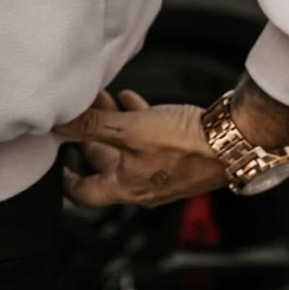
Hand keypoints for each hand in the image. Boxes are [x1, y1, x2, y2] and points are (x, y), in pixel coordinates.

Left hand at [51, 86, 228, 208]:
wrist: (234, 140)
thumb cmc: (185, 144)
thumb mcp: (130, 131)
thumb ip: (92, 126)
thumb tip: (60, 123)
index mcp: (127, 188)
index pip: (85, 193)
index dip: (66, 177)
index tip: (54, 162)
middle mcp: (143, 185)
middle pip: (104, 164)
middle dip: (89, 135)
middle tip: (77, 113)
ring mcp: (161, 171)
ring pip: (125, 147)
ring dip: (110, 122)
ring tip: (100, 97)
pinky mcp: (177, 155)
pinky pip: (148, 138)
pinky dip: (135, 119)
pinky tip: (129, 98)